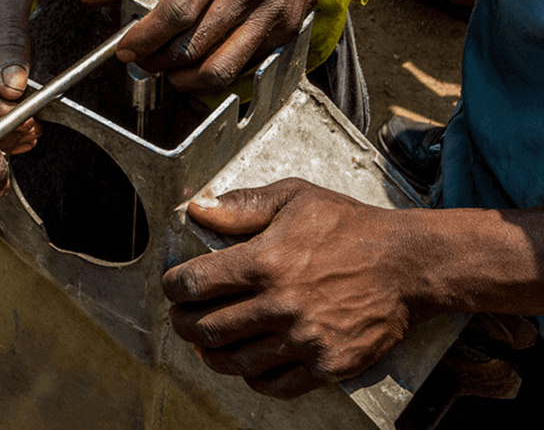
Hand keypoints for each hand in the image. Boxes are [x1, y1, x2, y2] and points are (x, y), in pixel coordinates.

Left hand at [80, 0, 331, 94]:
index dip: (146, 37)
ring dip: (183, 78)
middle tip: (141, 58)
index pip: (177, 11)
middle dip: (158, 61)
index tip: (125, 47)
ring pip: (220, 67)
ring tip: (166, 68)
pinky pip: (242, 67)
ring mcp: (273, 10)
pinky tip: (198, 61)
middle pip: (195, 44)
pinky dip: (213, 73)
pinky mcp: (287, 29)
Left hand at [163, 178, 417, 398]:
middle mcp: (280, 304)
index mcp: (265, 262)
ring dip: (211, 354)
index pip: (194, 283)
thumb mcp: (294, 198)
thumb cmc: (349, 226)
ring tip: (206, 344)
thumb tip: (196, 210)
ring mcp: (304, 339)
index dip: (173, 287)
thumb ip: (242, 206)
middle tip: (181, 319)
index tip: (173, 288)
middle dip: (183, 324)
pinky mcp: (327, 365)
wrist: (408, 264)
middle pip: (207, 328)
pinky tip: (246, 364)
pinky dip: (251, 378)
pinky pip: (274, 384)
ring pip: (235, 361)